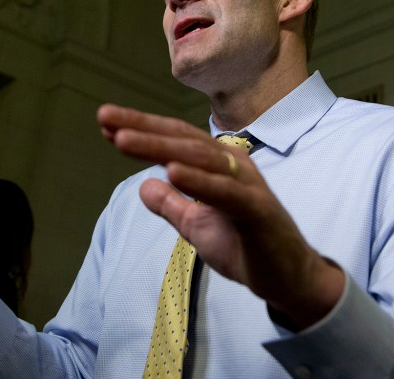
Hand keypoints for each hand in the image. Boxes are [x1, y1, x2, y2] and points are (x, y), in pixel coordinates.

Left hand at [97, 104, 343, 328]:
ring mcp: (246, 184)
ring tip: (123, 139)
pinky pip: (225, 192)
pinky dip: (198, 180)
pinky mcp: (258, 209)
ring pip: (198, 158)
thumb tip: (144, 185)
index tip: (105, 122)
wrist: (289, 278)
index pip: (174, 140)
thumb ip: (172, 205)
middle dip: (141, 127)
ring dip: (159, 147)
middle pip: (181, 139)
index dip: (141, 129)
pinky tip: (170, 171)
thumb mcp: (197, 225)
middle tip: (104, 116)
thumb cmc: (245, 246)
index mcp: (218, 165)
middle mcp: (232, 165)